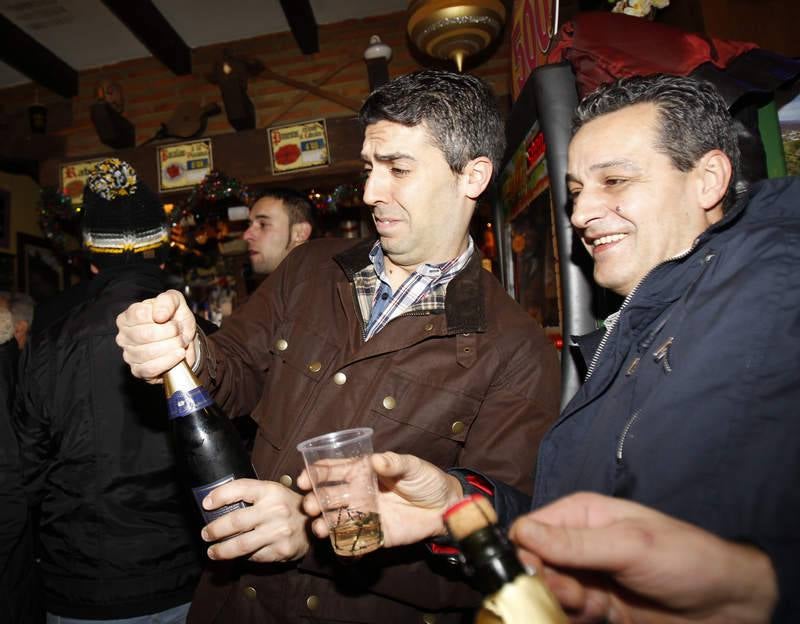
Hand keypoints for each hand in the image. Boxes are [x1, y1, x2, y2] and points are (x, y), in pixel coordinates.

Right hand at [115, 289, 196, 380]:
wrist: (183, 338)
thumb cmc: (174, 318)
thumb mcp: (175, 302)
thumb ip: (167, 301)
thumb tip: (159, 315)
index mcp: (128, 316)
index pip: (140, 315)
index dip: (163, 317)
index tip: (174, 319)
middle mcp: (124, 335)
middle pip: (146, 335)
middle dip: (170, 334)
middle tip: (180, 333)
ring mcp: (129, 354)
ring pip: (148, 353)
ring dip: (172, 347)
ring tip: (181, 343)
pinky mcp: (137, 370)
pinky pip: (150, 369)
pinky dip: (168, 362)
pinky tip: (178, 355)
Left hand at [201, 478, 308, 562]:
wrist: (315, 523)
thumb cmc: (286, 505)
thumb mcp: (272, 491)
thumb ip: (249, 494)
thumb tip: (215, 502)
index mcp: (270, 491)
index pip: (240, 489)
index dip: (220, 495)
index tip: (206, 504)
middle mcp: (275, 510)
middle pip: (236, 521)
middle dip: (215, 529)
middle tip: (205, 534)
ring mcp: (279, 531)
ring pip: (241, 544)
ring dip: (222, 550)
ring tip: (212, 551)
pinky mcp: (281, 550)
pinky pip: (254, 556)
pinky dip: (243, 556)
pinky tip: (238, 555)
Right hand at [298, 451, 463, 547]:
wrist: (446, 507)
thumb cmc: (427, 480)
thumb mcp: (412, 466)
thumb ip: (394, 463)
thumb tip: (376, 460)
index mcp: (364, 472)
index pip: (334, 470)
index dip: (316, 473)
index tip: (303, 479)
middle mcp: (359, 493)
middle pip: (330, 496)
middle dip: (316, 500)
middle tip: (310, 505)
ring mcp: (365, 514)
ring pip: (337, 519)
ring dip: (323, 523)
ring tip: (317, 527)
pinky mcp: (375, 534)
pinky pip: (354, 540)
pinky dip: (341, 543)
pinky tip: (333, 544)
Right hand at [509, 492, 777, 623]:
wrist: (729, 604)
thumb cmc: (684, 560)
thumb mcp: (629, 545)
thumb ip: (574, 543)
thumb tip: (521, 533)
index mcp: (581, 515)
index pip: (529, 529)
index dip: (523, 552)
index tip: (532, 573)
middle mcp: (578, 544)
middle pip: (534, 564)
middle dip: (543, 583)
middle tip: (572, 594)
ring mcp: (588, 577)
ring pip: (548, 591)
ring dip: (559, 603)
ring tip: (590, 606)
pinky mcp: (598, 608)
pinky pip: (567, 613)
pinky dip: (569, 618)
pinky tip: (590, 616)